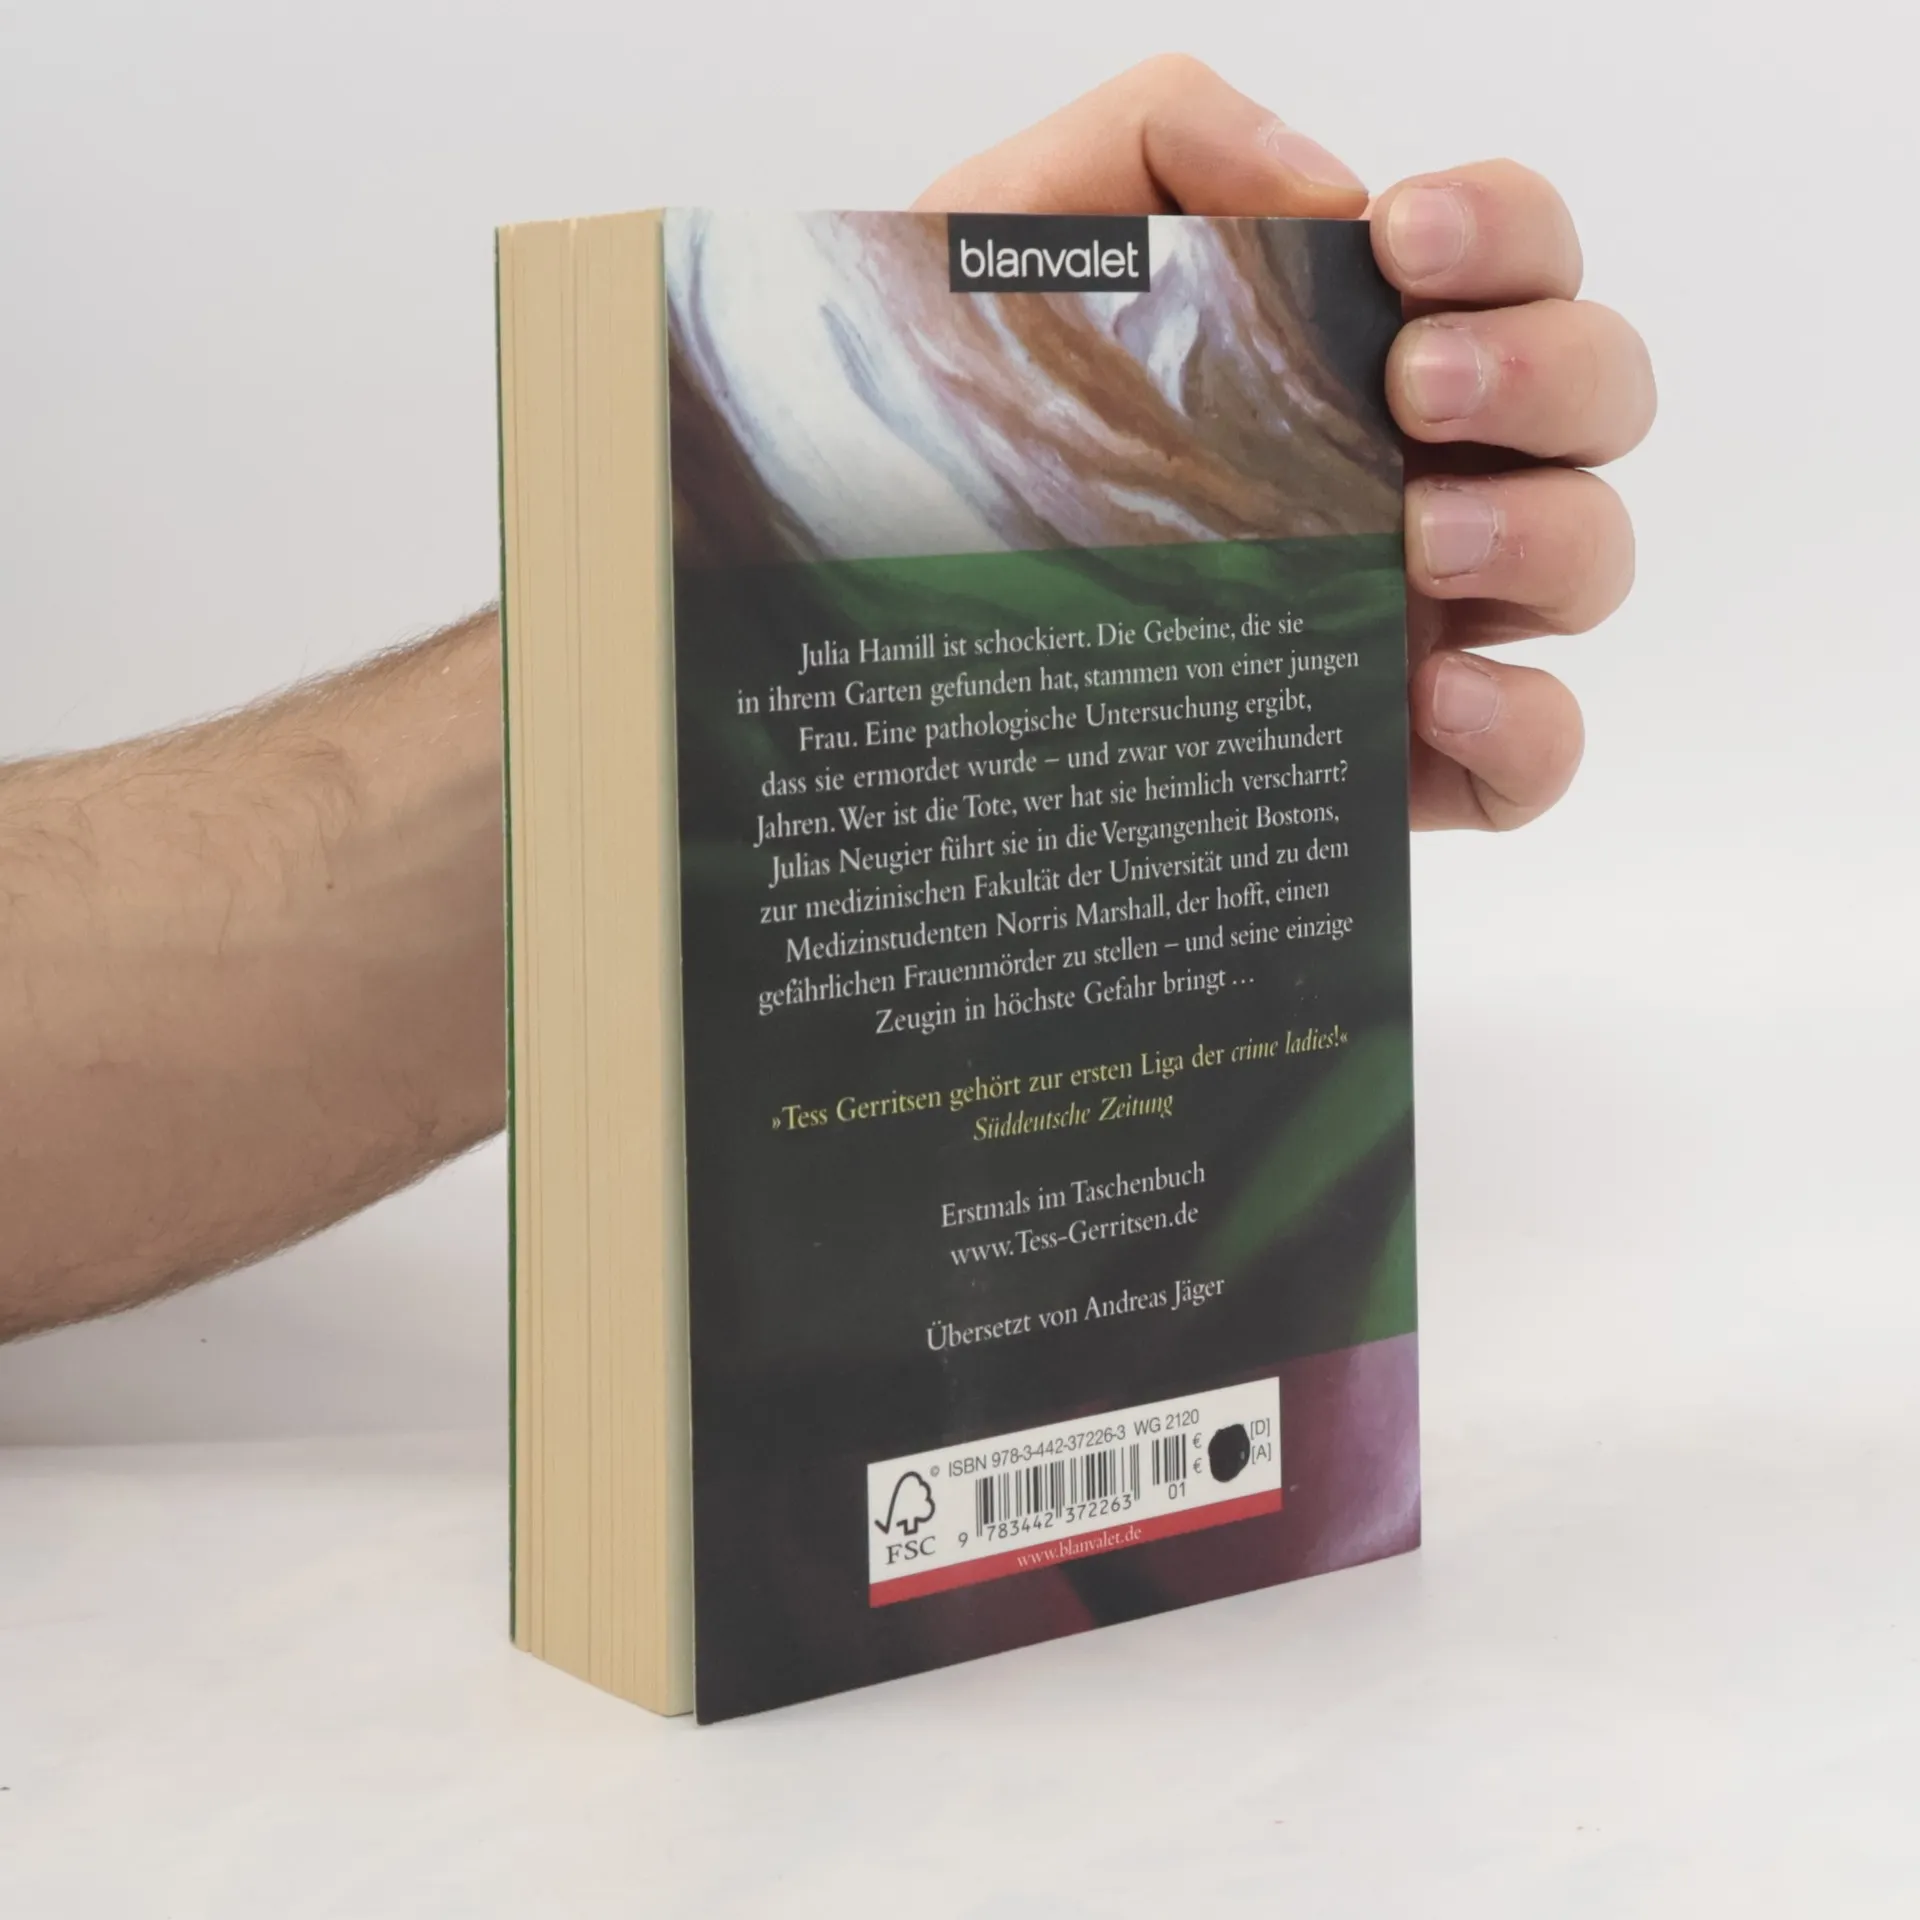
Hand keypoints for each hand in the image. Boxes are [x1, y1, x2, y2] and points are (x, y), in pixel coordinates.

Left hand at [916, 56, 1655, 830]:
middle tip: (1414, 391)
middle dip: (1544, 371)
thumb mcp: (1007, 231)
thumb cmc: (941, 424)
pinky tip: (1432, 698)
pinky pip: (1533, 756)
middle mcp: (1405, 473)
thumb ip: (1160, 135)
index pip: (1512, 256)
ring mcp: (1409, 619)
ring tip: (1414, 543)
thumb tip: (1330, 188)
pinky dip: (1530, 724)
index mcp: (1344, 351)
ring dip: (1546, 531)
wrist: (868, 618)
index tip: (1402, 246)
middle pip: (1597, 396)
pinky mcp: (1386, 760)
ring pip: (1590, 560)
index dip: (1507, 231)